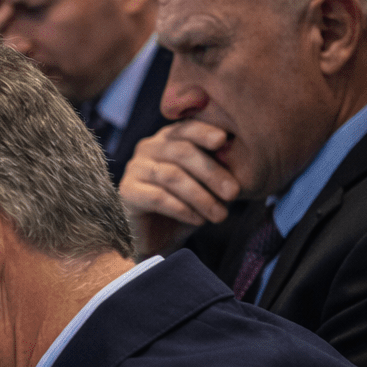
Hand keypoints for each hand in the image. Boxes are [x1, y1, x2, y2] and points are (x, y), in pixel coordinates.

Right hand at [119, 121, 240, 256]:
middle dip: (211, 172)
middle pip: (182, 152)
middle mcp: (148, 148)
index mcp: (169, 139)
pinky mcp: (127, 192)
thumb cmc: (187, 207)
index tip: (223, 140)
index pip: (186, 128)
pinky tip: (199, 220)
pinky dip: (182, 209)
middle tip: (233, 193)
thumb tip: (239, 159)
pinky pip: (158, 197)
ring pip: (172, 176)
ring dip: (200, 196)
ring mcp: (135, 168)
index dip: (204, 132)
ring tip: (220, 215)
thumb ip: (217, 168)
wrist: (158, 238)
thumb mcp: (207, 185)